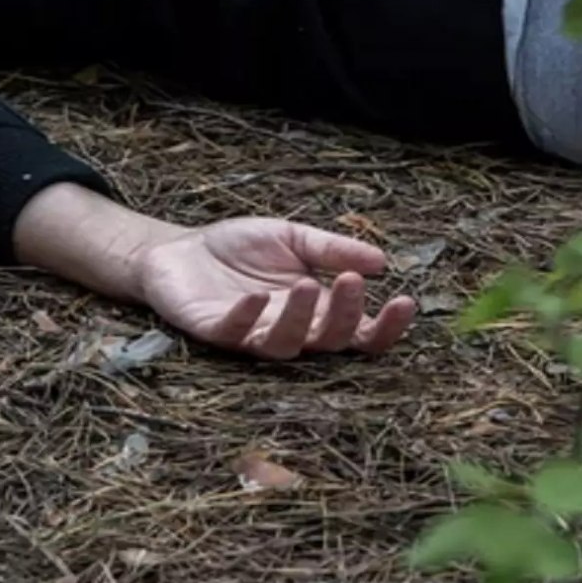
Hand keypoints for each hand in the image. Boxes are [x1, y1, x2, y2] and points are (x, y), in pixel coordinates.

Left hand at [136, 218, 415, 358]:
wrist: (177, 249)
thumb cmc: (237, 249)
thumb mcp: (292, 237)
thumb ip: (332, 250)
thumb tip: (381, 261)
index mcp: (314, 310)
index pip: (359, 331)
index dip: (384, 325)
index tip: (404, 300)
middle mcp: (288, 329)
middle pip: (327, 341)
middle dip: (343, 315)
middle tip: (350, 283)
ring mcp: (251, 335)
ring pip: (285, 345)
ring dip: (298, 319)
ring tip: (306, 285)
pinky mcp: (214, 332)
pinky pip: (234, 334)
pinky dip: (245, 318)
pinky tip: (255, 298)